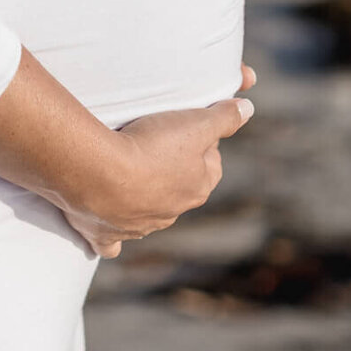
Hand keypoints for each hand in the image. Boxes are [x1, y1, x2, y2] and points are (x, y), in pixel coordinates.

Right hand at [60, 60, 256, 258]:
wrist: (102, 174)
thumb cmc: (151, 146)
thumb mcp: (195, 124)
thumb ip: (223, 118)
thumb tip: (247, 108)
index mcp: (196, 188)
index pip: (210, 166)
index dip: (201, 145)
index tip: (187, 127)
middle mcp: (172, 212)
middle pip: (179, 189)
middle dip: (172, 171)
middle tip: (153, 143)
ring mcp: (139, 226)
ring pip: (148, 214)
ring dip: (142, 198)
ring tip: (125, 173)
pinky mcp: (107, 233)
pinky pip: (112, 242)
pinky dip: (111, 239)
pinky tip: (106, 232)